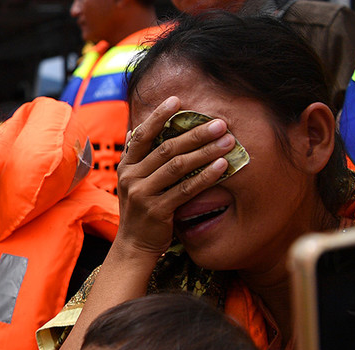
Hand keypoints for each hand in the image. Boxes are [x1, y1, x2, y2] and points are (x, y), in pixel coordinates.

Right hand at [115, 96, 234, 255]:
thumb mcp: (134, 182)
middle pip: (166, 148)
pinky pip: (185, 190)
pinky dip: (205, 176)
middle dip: (195, 133)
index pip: (142, 135)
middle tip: (220, 123)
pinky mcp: (157, 211)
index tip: (177, 100)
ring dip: (205, 151)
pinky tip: (222, 166)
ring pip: (178, 167)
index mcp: (126, 166)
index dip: (159, 116)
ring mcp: (142, 195)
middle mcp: (131, 178)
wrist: (133, 246)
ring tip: (228, 141)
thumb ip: (138, 158)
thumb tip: (136, 130)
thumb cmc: (141, 210)